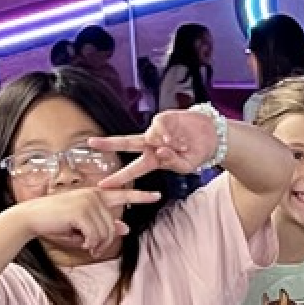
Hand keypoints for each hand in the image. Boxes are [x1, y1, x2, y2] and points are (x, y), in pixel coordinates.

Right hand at [18, 187, 157, 259]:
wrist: (31, 218)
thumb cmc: (56, 222)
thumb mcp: (84, 226)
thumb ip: (105, 225)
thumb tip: (125, 228)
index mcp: (96, 194)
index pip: (123, 194)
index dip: (141, 196)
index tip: (158, 196)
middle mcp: (95, 194)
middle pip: (114, 226)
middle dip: (105, 241)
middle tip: (92, 248)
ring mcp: (89, 201)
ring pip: (107, 232)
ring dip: (96, 244)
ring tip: (84, 244)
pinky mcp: (82, 210)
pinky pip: (96, 235)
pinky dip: (89, 243)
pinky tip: (79, 241)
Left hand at [92, 108, 223, 182]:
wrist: (212, 136)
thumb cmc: (196, 153)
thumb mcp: (186, 167)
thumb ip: (172, 162)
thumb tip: (160, 151)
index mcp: (153, 160)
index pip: (132, 170)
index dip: (118, 178)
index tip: (103, 185)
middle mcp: (151, 144)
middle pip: (126, 143)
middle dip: (109, 143)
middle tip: (91, 143)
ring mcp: (156, 131)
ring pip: (148, 136)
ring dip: (161, 142)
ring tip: (178, 145)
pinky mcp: (163, 118)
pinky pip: (158, 125)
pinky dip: (164, 133)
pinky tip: (173, 138)